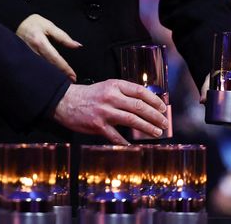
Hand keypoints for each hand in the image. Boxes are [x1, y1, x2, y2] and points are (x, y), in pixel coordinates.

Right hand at [16, 14, 80, 80]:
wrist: (15, 22)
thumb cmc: (32, 23)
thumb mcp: (49, 26)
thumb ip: (63, 37)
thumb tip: (77, 45)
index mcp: (40, 42)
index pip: (55, 59)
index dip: (64, 68)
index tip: (73, 76)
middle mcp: (33, 52)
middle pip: (48, 67)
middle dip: (60, 75)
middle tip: (71, 81)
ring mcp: (27, 57)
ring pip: (42, 69)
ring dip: (53, 76)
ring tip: (63, 81)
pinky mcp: (25, 59)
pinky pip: (36, 67)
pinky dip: (45, 72)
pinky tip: (51, 76)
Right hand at [52, 80, 167, 144]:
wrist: (66, 102)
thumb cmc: (89, 95)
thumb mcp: (107, 87)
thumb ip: (124, 94)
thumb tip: (145, 104)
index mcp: (115, 85)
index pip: (140, 91)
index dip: (154, 100)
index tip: (163, 107)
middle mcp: (111, 97)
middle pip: (139, 107)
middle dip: (155, 116)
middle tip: (164, 123)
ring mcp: (105, 112)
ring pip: (132, 120)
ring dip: (147, 128)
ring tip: (156, 132)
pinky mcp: (98, 125)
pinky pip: (116, 136)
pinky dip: (126, 142)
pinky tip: (134, 145)